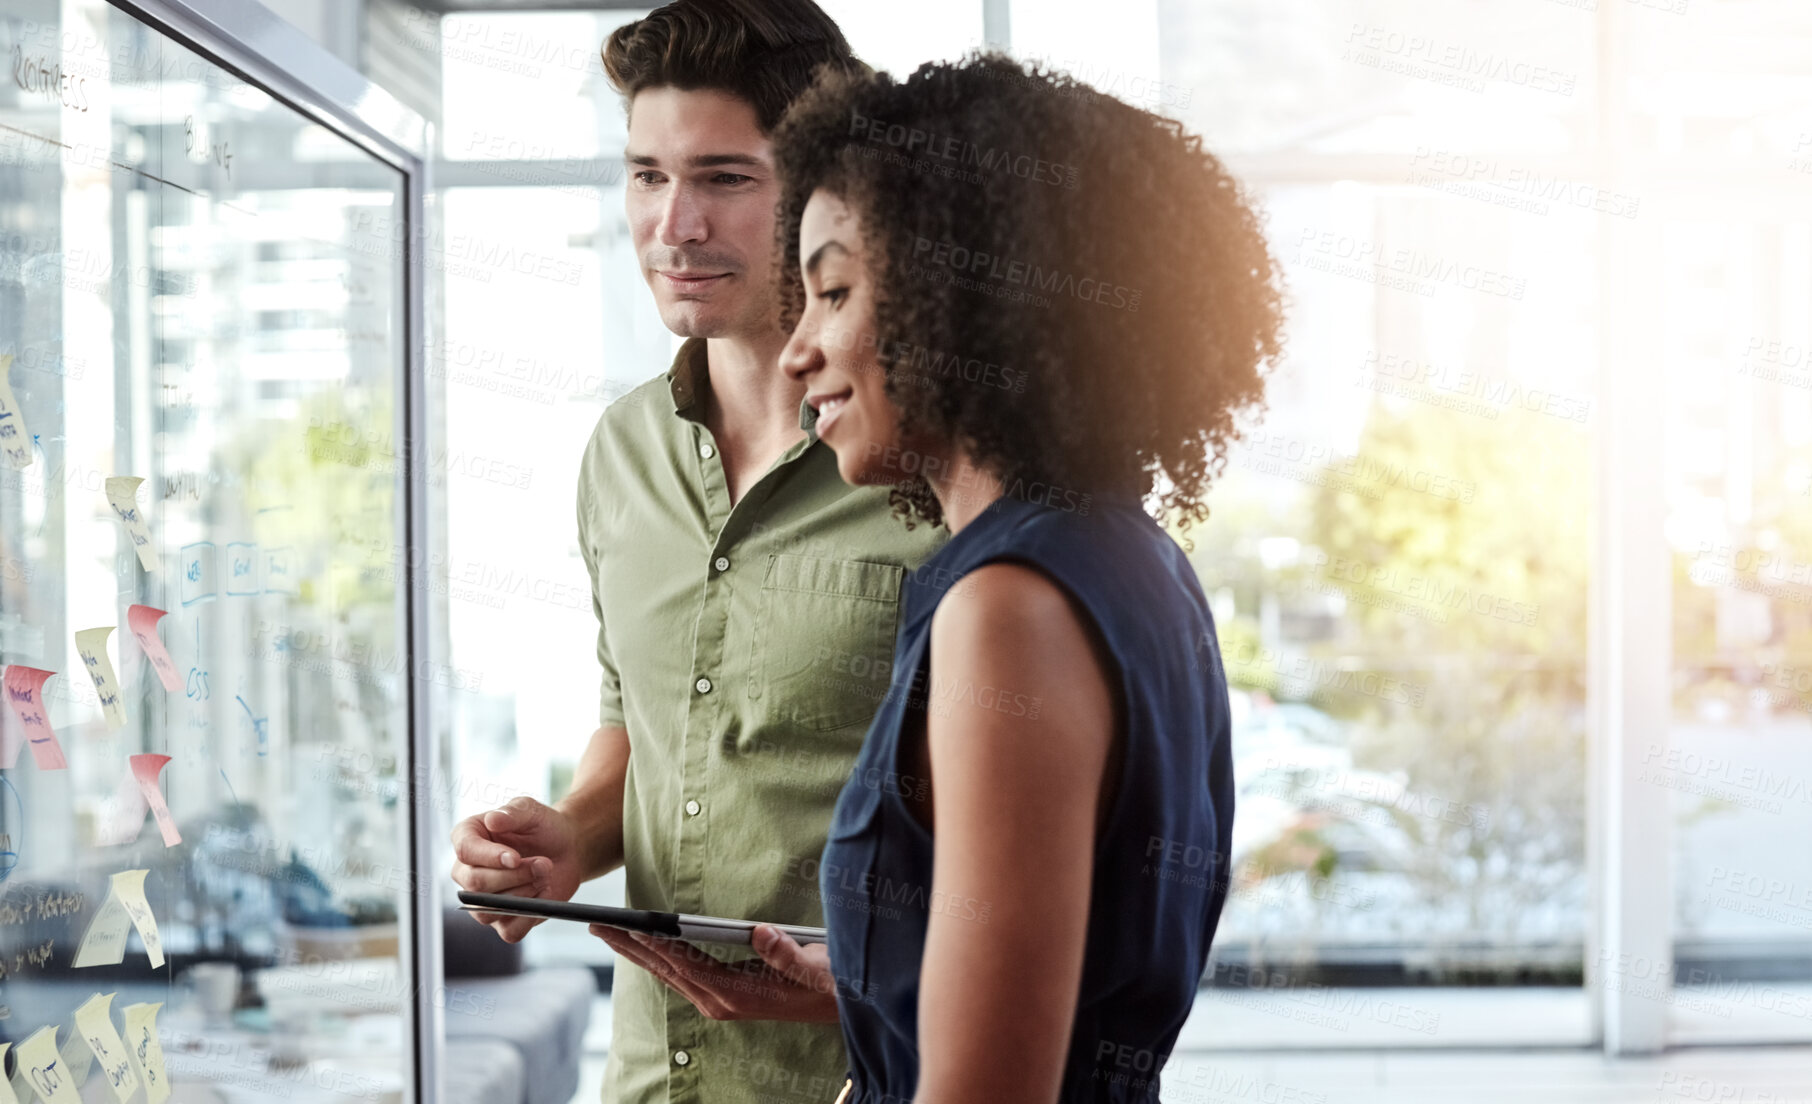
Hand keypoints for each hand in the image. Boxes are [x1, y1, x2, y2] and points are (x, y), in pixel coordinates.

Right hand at [450, 796, 583, 941]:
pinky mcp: (503, 921)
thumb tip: (493, 819)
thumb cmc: (543, 826)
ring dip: (524, 894)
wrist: (566, 848)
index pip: (465, 851)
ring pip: (489, 910)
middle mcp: (467, 872)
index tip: (516, 856)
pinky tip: (545, 894)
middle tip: (543, 863)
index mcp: (467, 839)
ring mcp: (482, 901)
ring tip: (544, 874)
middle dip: (514, 875)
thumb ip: (513, 812)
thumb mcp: (531, 810)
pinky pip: (510, 932)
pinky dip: (532, 915)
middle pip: (475, 884)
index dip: (490, 856)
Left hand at [591, 924, 839, 1022]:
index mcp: (737, 994)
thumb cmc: (828, 982)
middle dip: (631, 948)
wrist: (840, 1005)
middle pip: (666, 971)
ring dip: (639, 955)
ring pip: (669, 976)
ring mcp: (721, 1003)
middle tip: (598, 927)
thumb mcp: (815, 965)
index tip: (626, 925)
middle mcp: (721, 1002)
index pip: (686, 963)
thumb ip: (788, 953)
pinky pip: (681, 978)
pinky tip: (647, 949)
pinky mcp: (725, 999)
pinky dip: (659, 961)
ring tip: (612, 934)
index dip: (655, 943)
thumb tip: (760, 932)